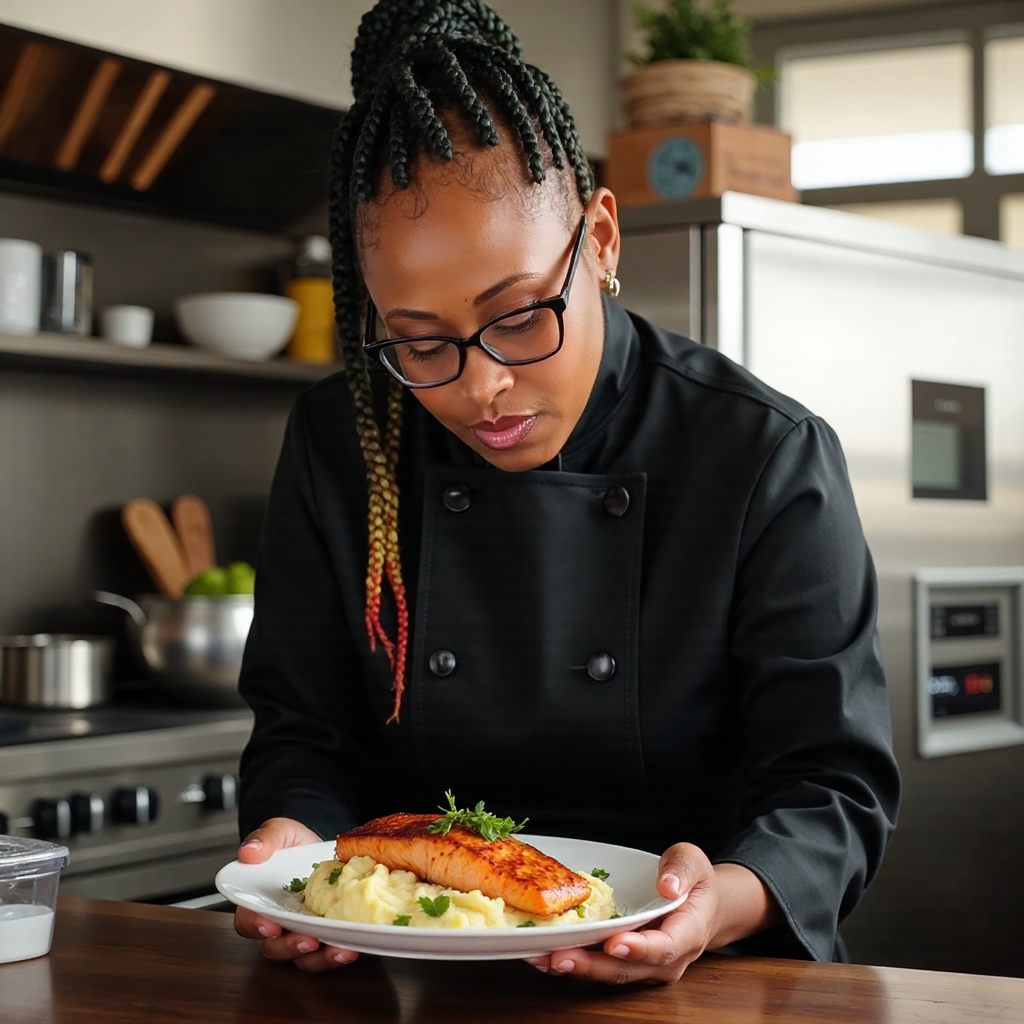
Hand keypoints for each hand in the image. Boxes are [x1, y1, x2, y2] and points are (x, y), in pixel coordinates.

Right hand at [233, 817, 358, 972]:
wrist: (323, 847)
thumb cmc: (294, 844)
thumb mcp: (280, 832)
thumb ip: (265, 839)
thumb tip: (249, 852)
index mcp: (259, 903)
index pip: (247, 921)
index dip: (255, 926)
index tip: (270, 926)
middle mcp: (279, 924)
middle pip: (275, 947)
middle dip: (291, 947)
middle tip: (309, 941)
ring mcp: (303, 932)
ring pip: (303, 957)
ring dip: (320, 958)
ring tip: (338, 951)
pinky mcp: (327, 934)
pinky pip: (329, 950)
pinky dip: (340, 953)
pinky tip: (353, 947)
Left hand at [525, 844, 774, 984]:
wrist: (698, 903)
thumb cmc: (693, 880)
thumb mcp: (693, 862)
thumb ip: (682, 869)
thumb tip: (668, 885)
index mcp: (688, 933)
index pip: (664, 947)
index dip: (638, 949)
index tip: (614, 943)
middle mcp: (666, 959)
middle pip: (628, 969)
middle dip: (592, 965)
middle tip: (560, 957)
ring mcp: (644, 966)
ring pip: (610, 973)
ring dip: (576, 967)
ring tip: (542, 958)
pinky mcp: (625, 963)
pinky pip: (600, 965)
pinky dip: (574, 961)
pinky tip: (544, 954)